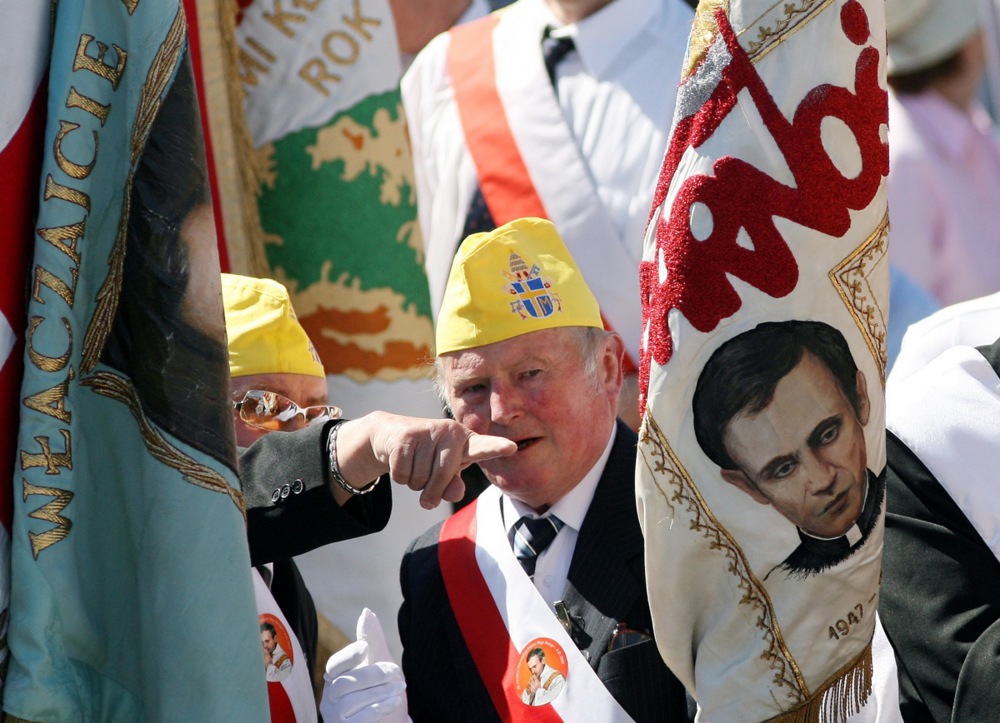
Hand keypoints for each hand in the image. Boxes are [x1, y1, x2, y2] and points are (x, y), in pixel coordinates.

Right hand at [321, 641, 405, 722]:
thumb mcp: (381, 663)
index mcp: (337, 676)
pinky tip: (394, 702)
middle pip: (344, 682)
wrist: (392, 722)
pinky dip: (377, 709)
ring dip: (378, 693)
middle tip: (396, 670)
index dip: (348, 656)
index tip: (365, 648)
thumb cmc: (383, 692)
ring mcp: (336, 717)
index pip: (335, 665)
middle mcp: (331, 697)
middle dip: (373, 675)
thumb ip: (373, 640)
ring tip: (399, 688)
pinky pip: (357, 721)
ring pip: (350, 701)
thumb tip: (366, 611)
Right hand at [335, 413, 515, 508]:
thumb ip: (453, 486)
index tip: (512, 447)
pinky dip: (399, 476)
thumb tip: (454, 493)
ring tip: (414, 463)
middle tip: (427, 482)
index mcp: (466, 441)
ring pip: (420, 479)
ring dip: (414, 482)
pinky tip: (401, 459)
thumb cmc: (428, 457)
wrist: (391, 435)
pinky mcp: (406, 436)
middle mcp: (450, 432)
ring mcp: (428, 431)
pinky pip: (402, 475)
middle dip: (431, 490)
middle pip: (442, 477)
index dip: (496, 448)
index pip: (483, 447)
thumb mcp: (445, 474)